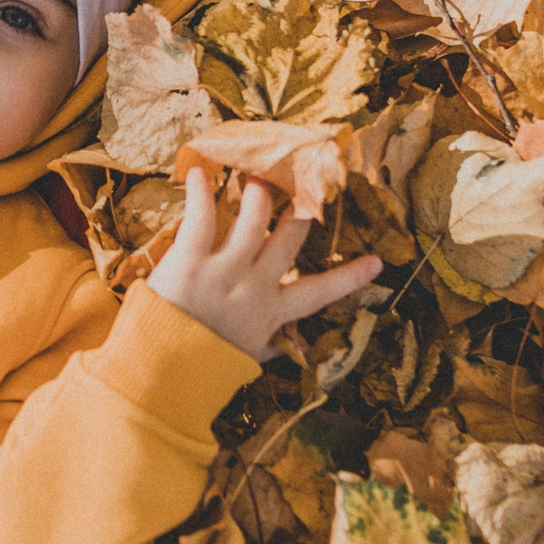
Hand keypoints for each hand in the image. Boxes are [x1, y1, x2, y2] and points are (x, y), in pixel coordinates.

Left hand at [143, 170, 384, 362]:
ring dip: (259, 193)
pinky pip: (201, 218)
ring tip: (259, 175)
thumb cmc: (205, 365)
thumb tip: (299, 349)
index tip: (378, 261)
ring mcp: (225, 270)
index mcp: (271, 312)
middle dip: (300, 209)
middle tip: (305, 184)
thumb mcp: (247, 357)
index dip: (350, 276)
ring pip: (254, 218)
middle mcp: (255, 285)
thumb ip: (272, 346)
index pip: (320, 292)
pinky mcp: (191, 260)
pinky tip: (200, 171)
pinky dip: (200, 192)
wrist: (164, 372)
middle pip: (289, 238)